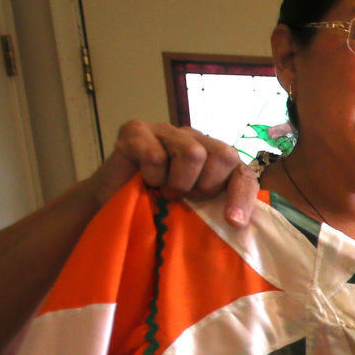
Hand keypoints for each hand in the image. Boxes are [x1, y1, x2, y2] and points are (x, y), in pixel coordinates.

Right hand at [86, 120, 260, 226]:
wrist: (111, 206)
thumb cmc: (156, 209)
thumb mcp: (195, 213)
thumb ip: (219, 209)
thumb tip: (239, 224)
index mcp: (214, 159)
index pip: (243, 172)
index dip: (242, 196)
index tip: (233, 222)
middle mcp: (194, 138)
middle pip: (224, 154)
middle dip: (207, 185)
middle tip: (187, 197)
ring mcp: (166, 130)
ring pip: (193, 153)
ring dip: (178, 182)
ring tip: (164, 190)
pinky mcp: (137, 130)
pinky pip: (156, 155)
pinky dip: (151, 177)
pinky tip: (144, 180)